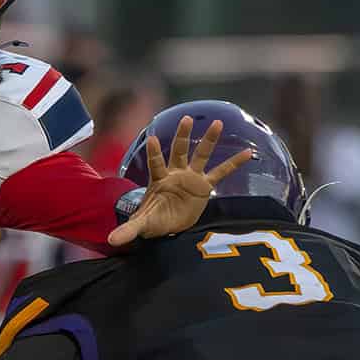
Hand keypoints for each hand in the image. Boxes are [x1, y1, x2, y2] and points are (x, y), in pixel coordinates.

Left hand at [107, 116, 253, 247]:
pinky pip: (221, 173)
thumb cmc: (153, 220)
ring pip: (201, 155)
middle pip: (179, 151)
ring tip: (219, 123)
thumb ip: (128, 230)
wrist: (168, 225)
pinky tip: (248, 152)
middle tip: (186, 119)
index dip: (155, 153)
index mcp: (159, 180)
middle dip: (182, 136)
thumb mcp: (142, 225)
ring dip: (209, 140)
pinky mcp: (205, 186)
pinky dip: (234, 163)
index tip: (153, 139)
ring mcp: (191, 178)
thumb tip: (111, 240)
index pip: (156, 164)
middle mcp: (176, 174)